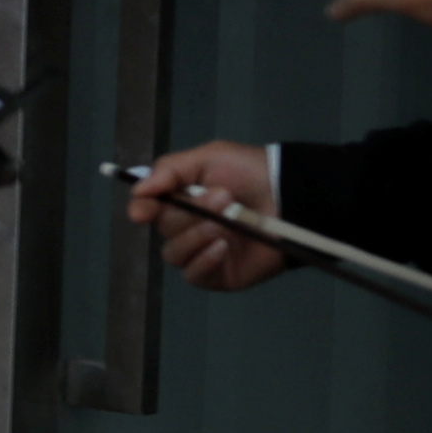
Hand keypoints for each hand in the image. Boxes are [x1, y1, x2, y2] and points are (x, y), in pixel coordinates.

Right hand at [131, 137, 291, 293]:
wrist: (293, 197)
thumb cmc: (252, 172)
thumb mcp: (210, 157)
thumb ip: (170, 169)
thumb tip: (138, 190)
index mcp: (181, 199)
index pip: (149, 207)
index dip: (141, 208)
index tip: (143, 210)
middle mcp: (187, 226)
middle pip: (163, 228)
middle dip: (190, 213)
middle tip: (223, 197)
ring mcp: (201, 252)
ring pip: (174, 253)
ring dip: (196, 236)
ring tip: (226, 224)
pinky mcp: (218, 274)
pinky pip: (194, 274)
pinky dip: (203, 260)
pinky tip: (222, 247)